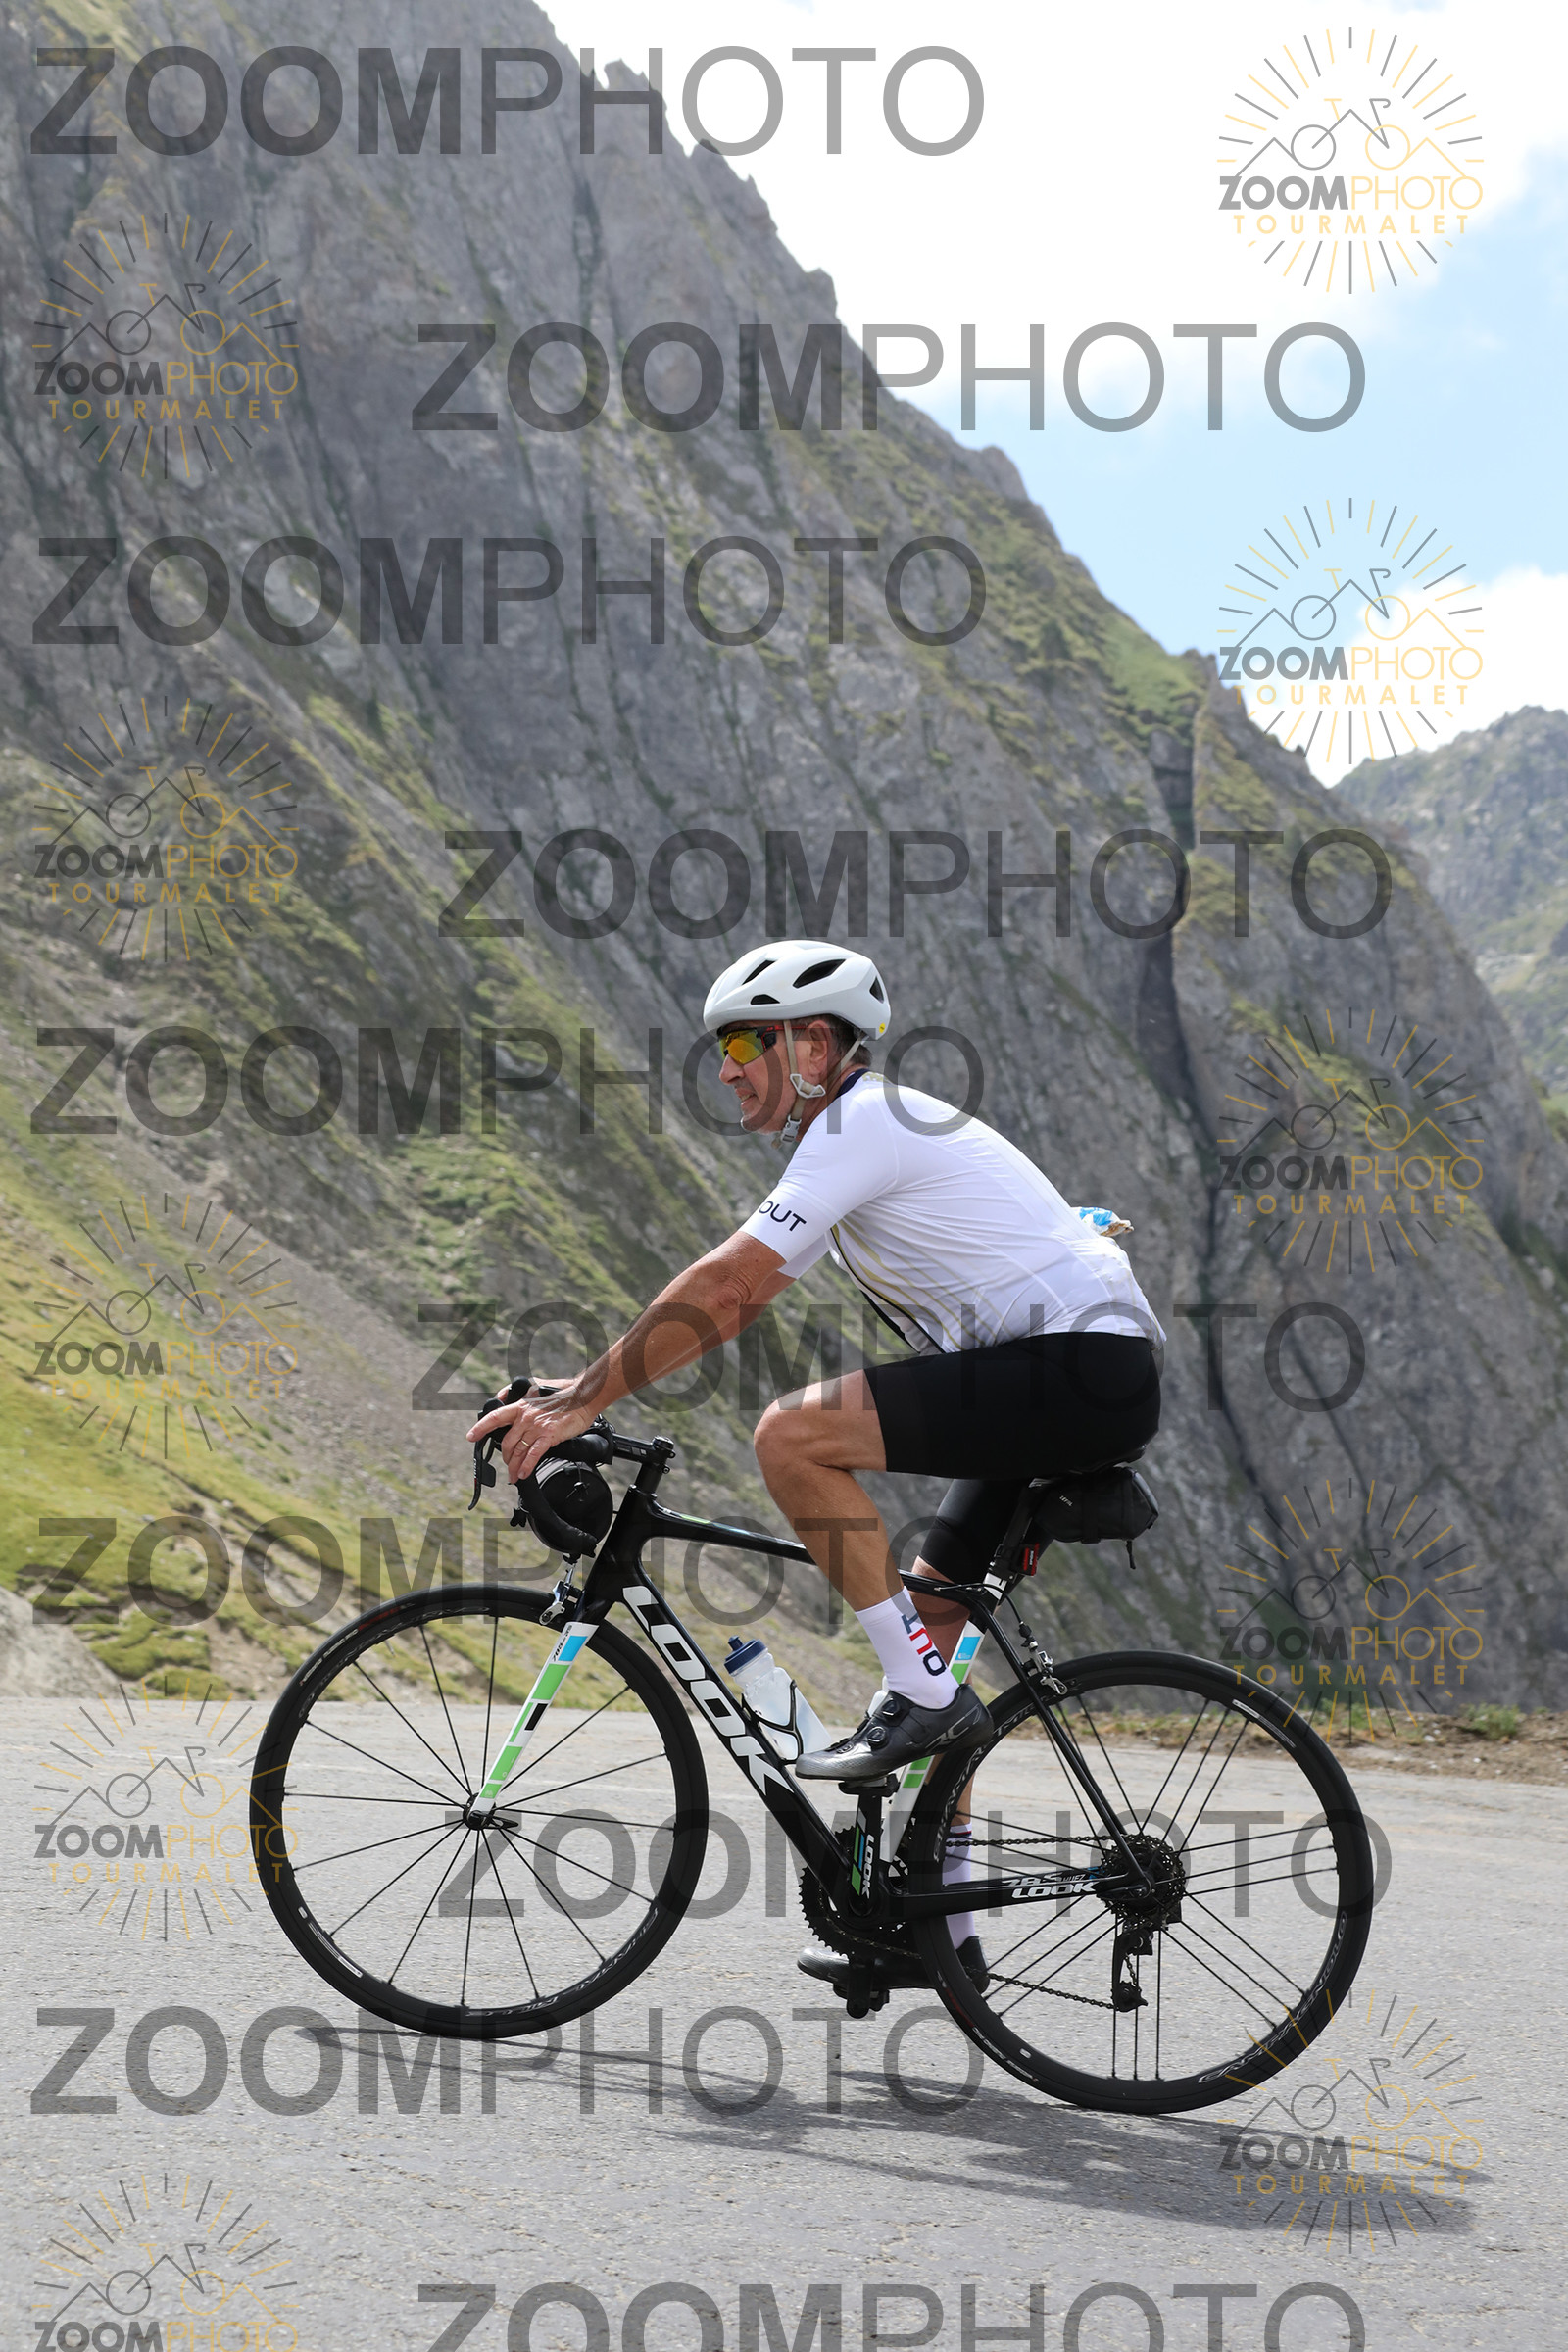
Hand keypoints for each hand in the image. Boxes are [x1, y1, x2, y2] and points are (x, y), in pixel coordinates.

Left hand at [465, 1381, 600, 1483]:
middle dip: (505, 1458)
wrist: (583, 1396)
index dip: (480, 1427)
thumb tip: (506, 1394)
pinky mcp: (549, 1435)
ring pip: (518, 1451)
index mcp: (521, 1406)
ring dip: (514, 1466)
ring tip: (513, 1476)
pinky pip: (533, 1454)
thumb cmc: (563, 1393)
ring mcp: (536, 1427)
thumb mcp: (537, 1388)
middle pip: (507, 1442)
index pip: (495, 1417)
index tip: (471, 1436)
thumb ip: (521, 1393)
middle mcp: (525, 1417)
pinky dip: (527, 1466)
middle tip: (507, 1466)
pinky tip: (523, 1473)